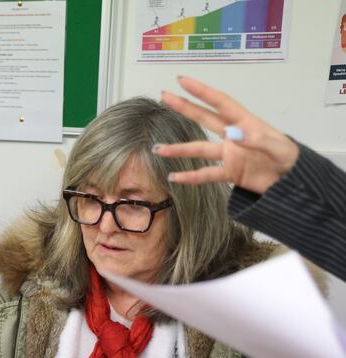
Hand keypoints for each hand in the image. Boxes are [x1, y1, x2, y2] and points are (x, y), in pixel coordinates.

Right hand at [155, 76, 298, 194]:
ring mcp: (229, 154)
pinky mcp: (230, 172)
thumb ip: (256, 139)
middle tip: (165, 96)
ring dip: (179, 149)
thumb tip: (231, 134)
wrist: (294, 182)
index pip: (221, 103)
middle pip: (204, 118)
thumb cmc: (290, 159)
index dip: (202, 91)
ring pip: (199, 148)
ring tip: (158, 149)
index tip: (183, 81)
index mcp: (246, 123)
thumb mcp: (279, 148)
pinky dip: (191, 177)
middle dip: (184, 107)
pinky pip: (207, 174)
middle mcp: (233, 136)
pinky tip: (175, 177)